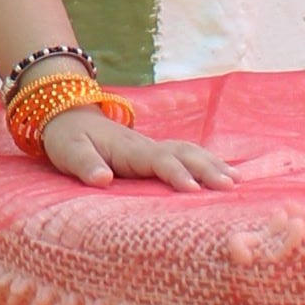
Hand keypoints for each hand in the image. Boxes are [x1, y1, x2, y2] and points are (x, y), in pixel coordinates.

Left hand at [39, 104, 234, 191]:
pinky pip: (186, 155)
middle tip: (229, 187)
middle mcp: (147, 146)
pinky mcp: (155, 153)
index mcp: (129, 149)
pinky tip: (225, 173)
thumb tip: (103, 180)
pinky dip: (208, 162)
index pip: (158, 160)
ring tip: (236, 181)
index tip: (192, 190)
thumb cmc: (68, 138)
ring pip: (190, 151)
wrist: (68, 114)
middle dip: (207, 169)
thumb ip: (85, 165)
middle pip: (183, 154)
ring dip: (213, 164)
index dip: (175, 174)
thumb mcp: (69, 151)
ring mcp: (153, 148)